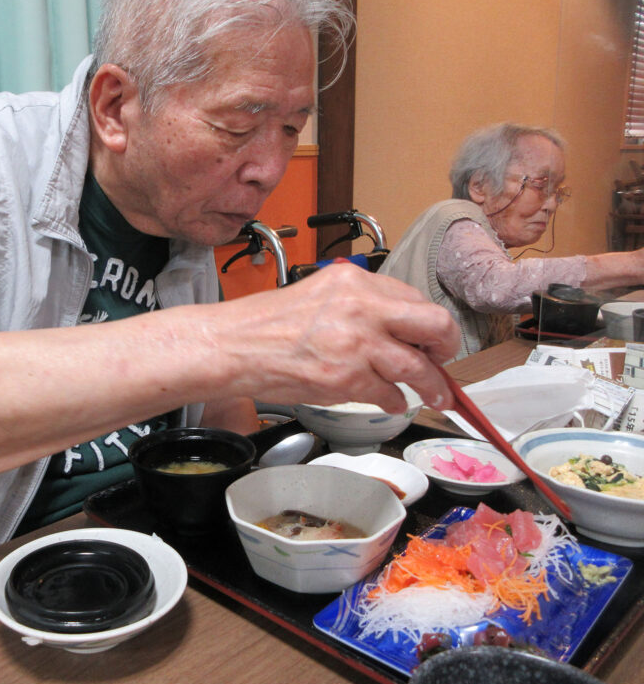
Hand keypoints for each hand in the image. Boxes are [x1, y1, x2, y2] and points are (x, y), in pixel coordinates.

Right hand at [218, 263, 459, 411]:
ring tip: (435, 396)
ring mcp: (356, 344)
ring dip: (432, 386)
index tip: (431, 339)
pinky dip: (394, 401)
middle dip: (446, 348)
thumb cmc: (269, 324)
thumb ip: (361, 306)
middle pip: (433, 324)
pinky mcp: (347, 378)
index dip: (427, 324)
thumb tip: (400, 330)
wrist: (236, 345)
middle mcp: (361, 307)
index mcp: (355, 281)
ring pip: (418, 368)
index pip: (414, 298)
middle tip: (444, 362)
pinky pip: (389, 394)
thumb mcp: (321, 295)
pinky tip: (389, 401)